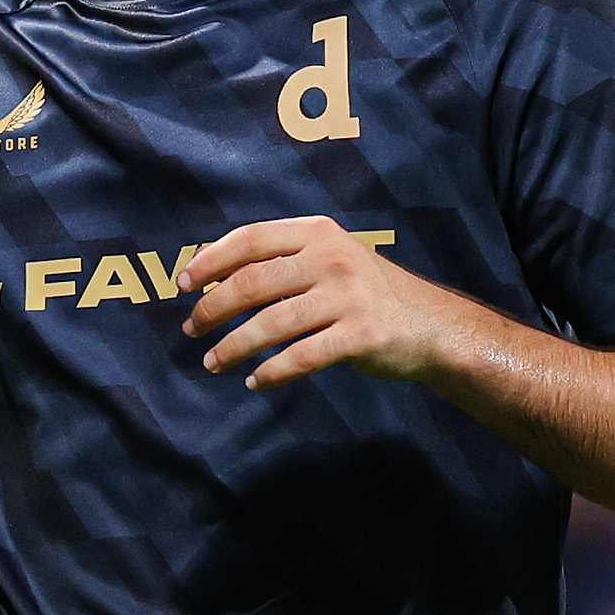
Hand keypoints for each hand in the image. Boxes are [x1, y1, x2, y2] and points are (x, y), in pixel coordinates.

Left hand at [179, 217, 460, 390]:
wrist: (432, 325)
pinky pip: (301, 357)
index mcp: (317, 233)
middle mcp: (332, 259)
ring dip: (233, 346)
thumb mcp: (329, 258)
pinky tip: (254, 381)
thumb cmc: (365, 292)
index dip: (211, 260)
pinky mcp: (361, 335)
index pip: (250, 239)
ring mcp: (349, 297)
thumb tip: (210, 273)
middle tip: (191, 331)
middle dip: (212, 309)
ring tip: (213, 362)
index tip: (183, 284)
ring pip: (271, 324)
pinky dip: (271, 373)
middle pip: (253, 282)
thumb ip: (281, 260)